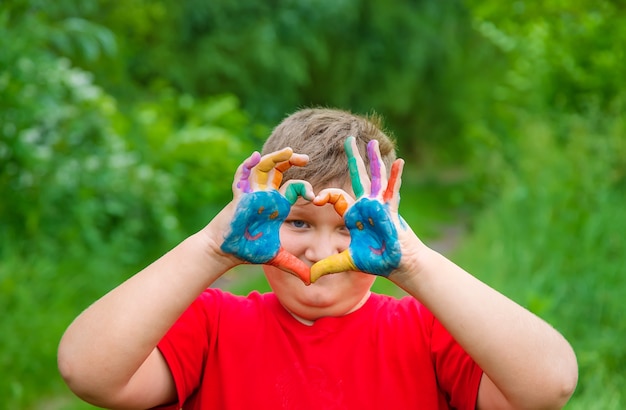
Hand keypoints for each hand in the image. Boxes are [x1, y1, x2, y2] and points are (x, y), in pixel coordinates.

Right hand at [221, 148, 314, 283]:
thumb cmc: (249, 251)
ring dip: (275, 158)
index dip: (304, 188)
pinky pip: (242, 176)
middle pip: (280, 170)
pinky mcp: (239, 195)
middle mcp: (266, 195)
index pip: (294, 188)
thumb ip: (294, 266)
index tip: (314, 197)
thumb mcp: (277, 258)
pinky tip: (255, 156)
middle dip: (291, 161)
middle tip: (305, 158)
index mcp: (277, 205)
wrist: (226, 252)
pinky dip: (247, 165)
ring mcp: (252, 193)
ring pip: (264, 168)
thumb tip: (310, 280)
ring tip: (287, 152)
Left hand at [310, 137, 404, 281]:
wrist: (397, 265)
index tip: (315, 198)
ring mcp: (380, 205)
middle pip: (357, 176)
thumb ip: (328, 266)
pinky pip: (394, 189)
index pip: (336, 196)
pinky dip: (396, 176)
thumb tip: (308, 279)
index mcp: (353, 213)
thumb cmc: (375, 261)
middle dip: (353, 158)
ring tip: (372, 141)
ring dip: (374, 159)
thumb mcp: (346, 262)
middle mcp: (366, 205)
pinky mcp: (392, 210)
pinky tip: (399, 161)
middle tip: (348, 139)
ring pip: (376, 177)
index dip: (325, 195)